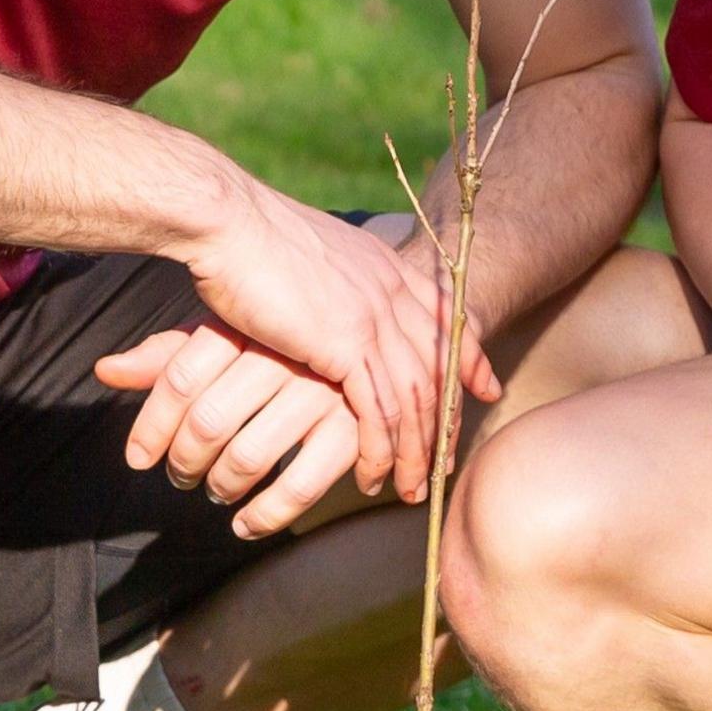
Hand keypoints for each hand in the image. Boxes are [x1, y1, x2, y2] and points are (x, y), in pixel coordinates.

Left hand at [95, 328, 364, 537]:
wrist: (374, 326)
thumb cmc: (281, 340)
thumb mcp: (225, 336)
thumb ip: (167, 357)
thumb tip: (105, 371)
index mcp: (245, 326)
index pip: (178, 378)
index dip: (150, 426)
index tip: (138, 458)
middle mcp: (282, 355)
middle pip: (207, 420)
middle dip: (183, 461)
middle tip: (179, 477)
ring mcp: (321, 391)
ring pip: (247, 455)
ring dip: (221, 488)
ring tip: (216, 493)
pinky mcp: (354, 428)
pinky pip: (300, 484)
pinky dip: (266, 514)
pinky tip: (247, 524)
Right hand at [167, 186, 485, 501]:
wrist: (228, 221)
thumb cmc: (250, 238)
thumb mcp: (310, 254)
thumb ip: (335, 279)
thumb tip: (327, 294)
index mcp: (385, 265)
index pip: (447, 318)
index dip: (468, 359)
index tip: (483, 389)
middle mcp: (391, 291)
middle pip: (438, 368)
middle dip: (445, 421)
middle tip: (445, 463)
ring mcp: (374, 317)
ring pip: (414, 398)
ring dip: (415, 451)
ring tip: (412, 489)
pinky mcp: (347, 344)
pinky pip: (379, 410)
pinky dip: (379, 450)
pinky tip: (371, 476)